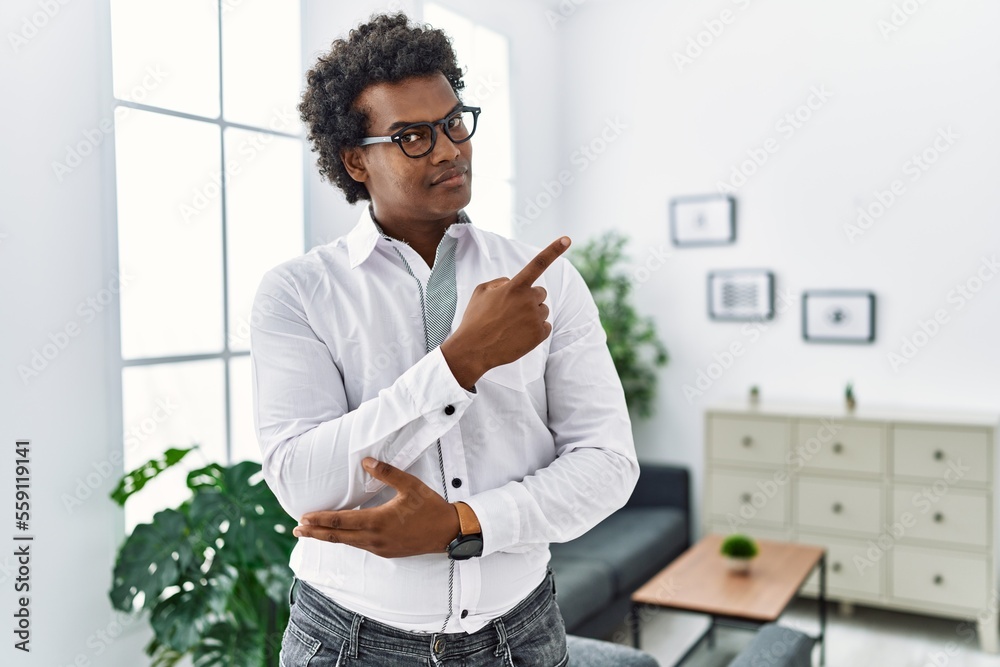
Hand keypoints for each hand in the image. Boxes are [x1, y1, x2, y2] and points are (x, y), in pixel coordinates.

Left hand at [292, 458, 459, 558]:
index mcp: (377, 522)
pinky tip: (341, 535)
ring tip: (313, 532)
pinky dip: (345, 539)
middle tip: (297, 529)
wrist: (448, 533)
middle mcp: (374, 539)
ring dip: (328, 537)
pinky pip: (360, 545)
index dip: (321, 520)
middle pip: (338, 537)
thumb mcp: (410, 486)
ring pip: (347, 543)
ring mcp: (380, 548)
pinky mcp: (386, 552)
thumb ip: (387, 473)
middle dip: (316, 533)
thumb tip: (366, 461)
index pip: (341, 521)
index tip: (304, 517)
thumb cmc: (430, 508)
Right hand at [443, 236, 570, 381]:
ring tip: (512, 325)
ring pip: (543, 310)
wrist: (473, 350)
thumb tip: (512, 282)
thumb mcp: (480, 291)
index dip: (553, 250)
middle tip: (511, 312)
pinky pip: (545, 326)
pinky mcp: (540, 334)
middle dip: (529, 299)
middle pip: (540, 293)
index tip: (568, 238)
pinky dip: (535, 330)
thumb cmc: (475, 319)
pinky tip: (519, 335)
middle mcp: (528, 299)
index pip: (537, 263)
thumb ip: (501, 282)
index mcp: (515, 286)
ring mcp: (535, 317)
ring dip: (532, 315)